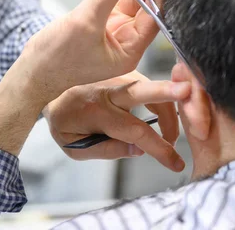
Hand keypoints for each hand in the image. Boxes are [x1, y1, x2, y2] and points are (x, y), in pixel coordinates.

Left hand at [43, 71, 188, 171]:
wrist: (46, 87)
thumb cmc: (62, 120)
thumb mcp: (74, 145)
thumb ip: (106, 150)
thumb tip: (140, 151)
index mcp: (95, 111)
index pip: (134, 132)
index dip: (159, 149)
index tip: (176, 163)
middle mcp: (107, 90)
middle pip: (142, 91)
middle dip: (166, 92)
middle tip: (189, 94)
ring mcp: (116, 77)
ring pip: (149, 87)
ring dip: (170, 106)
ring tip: (173, 135)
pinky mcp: (122, 71)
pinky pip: (146, 83)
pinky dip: (161, 97)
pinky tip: (167, 115)